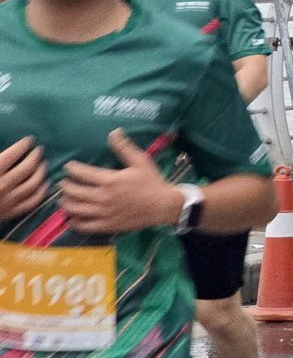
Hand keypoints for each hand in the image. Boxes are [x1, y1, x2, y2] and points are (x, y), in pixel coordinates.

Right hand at [0, 138, 47, 220]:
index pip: (14, 153)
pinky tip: (45, 185)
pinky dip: (41, 193)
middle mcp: (3, 185)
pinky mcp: (10, 213)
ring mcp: (8, 201)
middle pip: (27, 168)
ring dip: (41, 172)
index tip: (29, 140)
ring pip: (33, 185)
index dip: (24, 145)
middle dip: (35, 157)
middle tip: (39, 150)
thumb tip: (3, 149)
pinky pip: (32, 203)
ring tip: (43, 164)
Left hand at [58, 130, 178, 234]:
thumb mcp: (140, 161)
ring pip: (74, 209)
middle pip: (73, 192)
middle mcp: (103, 197)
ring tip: (64, 198)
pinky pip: (83, 226)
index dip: (71, 168)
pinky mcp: (106, 226)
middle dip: (65, 186)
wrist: (163, 206)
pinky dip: (74, 221)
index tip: (69, 166)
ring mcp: (103, 213)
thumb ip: (124, 147)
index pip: (81, 173)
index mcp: (110, 180)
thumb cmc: (151, 182)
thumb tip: (113, 132)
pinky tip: (73, 217)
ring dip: (65, 202)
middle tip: (63, 183)